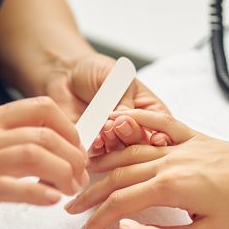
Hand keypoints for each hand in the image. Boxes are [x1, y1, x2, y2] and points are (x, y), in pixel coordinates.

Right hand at [0, 97, 87, 228]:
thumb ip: (11, 146)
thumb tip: (55, 154)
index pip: (41, 108)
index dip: (69, 128)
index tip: (78, 150)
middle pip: (44, 134)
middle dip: (73, 156)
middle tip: (80, 177)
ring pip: (33, 155)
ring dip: (62, 174)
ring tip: (70, 190)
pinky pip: (11, 187)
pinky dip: (38, 193)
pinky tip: (51, 201)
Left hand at [44, 54, 170, 155]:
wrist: (67, 73)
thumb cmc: (97, 72)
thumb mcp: (118, 79)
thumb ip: (125, 100)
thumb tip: (127, 120)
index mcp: (150, 113)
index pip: (162, 131)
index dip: (161, 137)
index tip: (155, 138)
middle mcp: (135, 131)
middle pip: (143, 146)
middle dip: (133, 136)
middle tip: (120, 123)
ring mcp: (115, 142)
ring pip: (122, 154)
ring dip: (115, 142)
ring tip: (106, 127)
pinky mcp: (94, 148)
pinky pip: (99, 156)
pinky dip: (98, 149)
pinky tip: (96, 139)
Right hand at [66, 110, 228, 228]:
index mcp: (171, 186)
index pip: (121, 202)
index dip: (98, 218)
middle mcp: (171, 161)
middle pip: (119, 175)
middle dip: (91, 192)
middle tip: (71, 203)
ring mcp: (182, 146)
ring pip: (132, 151)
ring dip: (105, 163)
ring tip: (84, 172)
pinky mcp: (195, 137)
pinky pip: (161, 126)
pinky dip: (138, 122)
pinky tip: (119, 122)